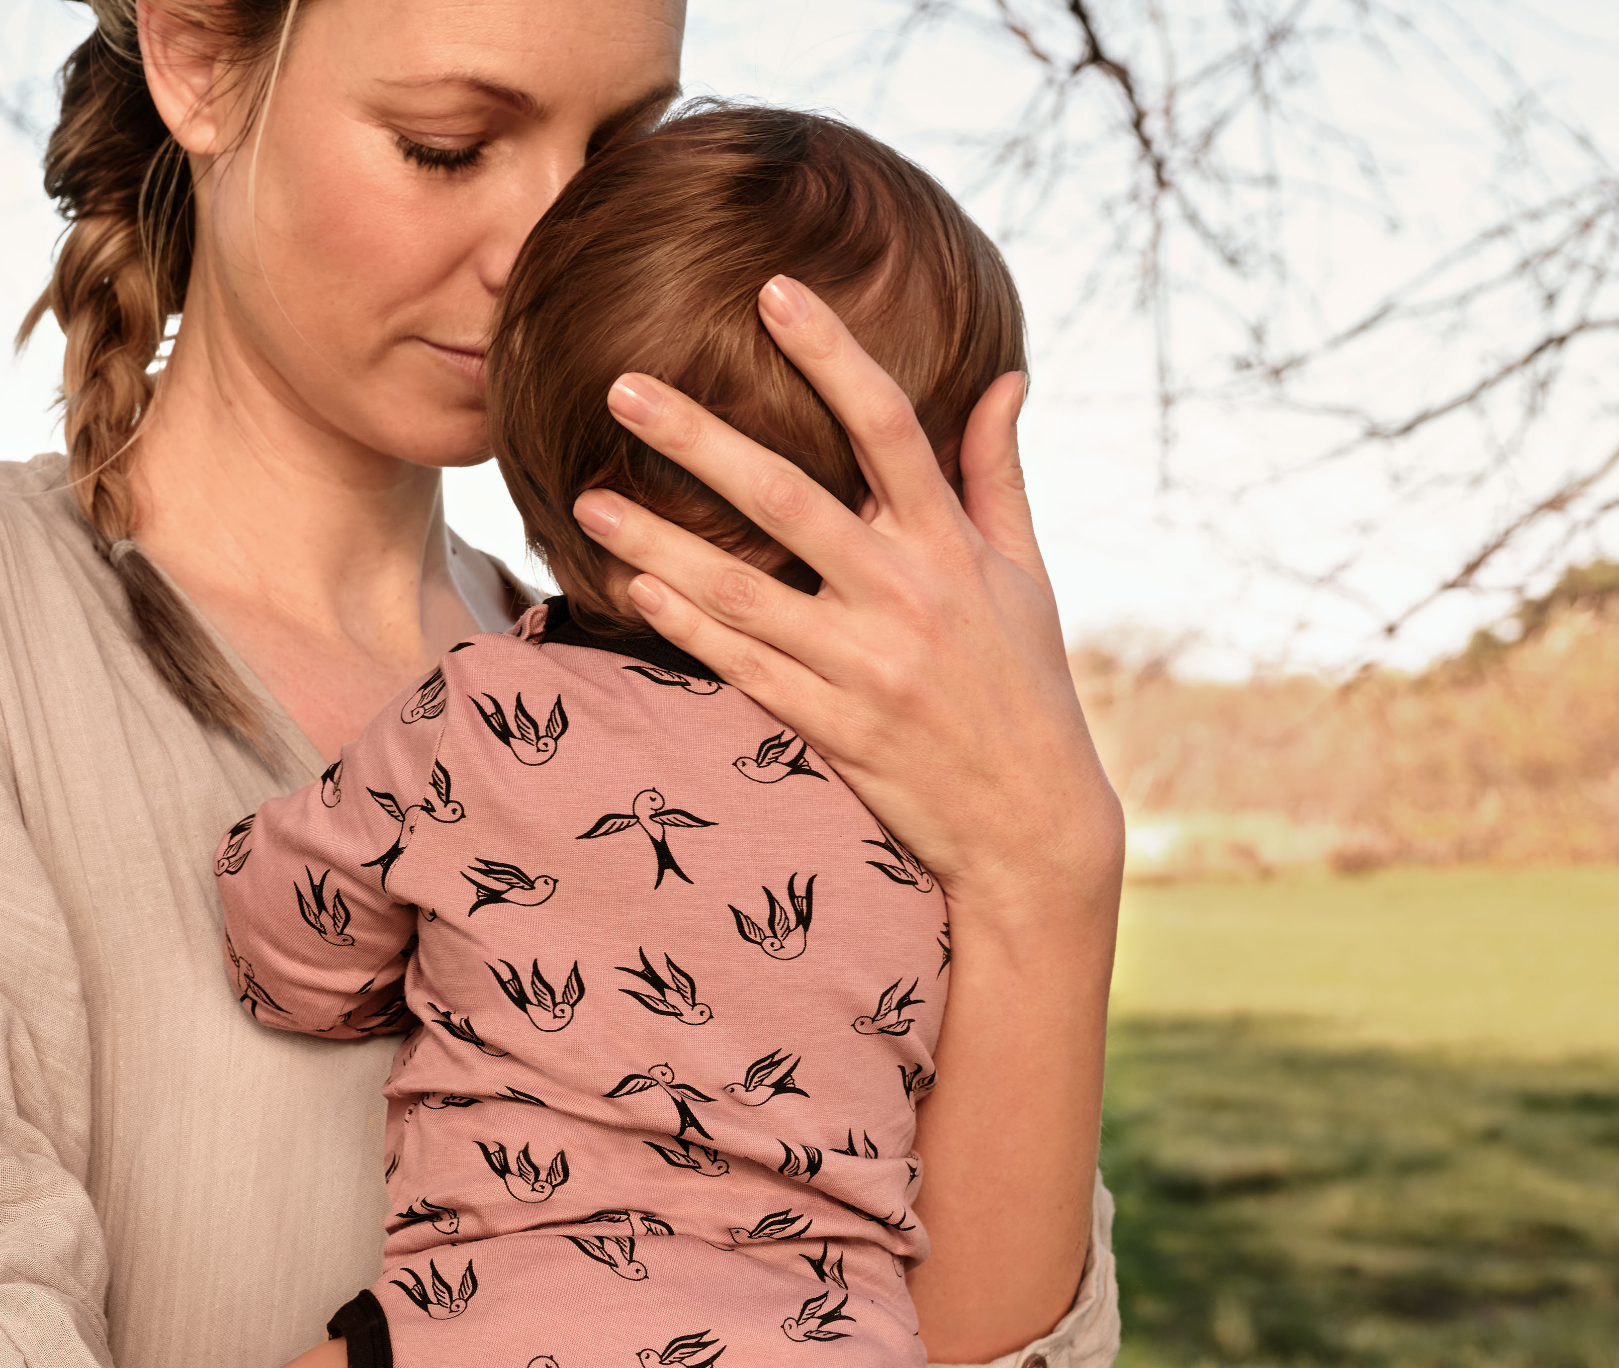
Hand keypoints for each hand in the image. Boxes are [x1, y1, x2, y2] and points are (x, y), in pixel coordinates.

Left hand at [572, 275, 1123, 921]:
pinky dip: (688, 628)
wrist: (1031, 826)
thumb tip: (1006, 375)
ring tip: (587, 503)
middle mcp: (906, 596)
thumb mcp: (1026, 574)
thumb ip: (999, 473)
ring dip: (657, 542)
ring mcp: (864, 665)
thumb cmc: (1024, 687)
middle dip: (700, 439)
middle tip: (624, 386)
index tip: (774, 291)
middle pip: (787, 499)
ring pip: (742, 590)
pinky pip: (743, 668)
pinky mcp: (832, 728)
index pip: (888, 426)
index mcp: (952, 545)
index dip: (832, 353)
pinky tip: (634, 589)